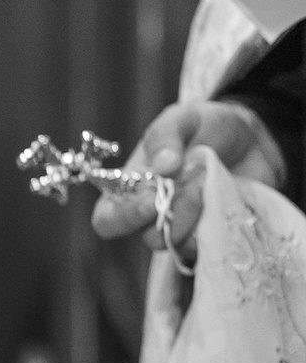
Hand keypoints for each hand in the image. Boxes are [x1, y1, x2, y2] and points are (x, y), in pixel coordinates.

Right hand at [91, 100, 283, 255]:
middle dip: (176, 211)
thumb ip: (165, 136)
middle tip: (197, 180)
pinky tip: (228, 195)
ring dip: (200, 214)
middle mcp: (152, 216)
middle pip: (149, 236)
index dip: (126, 217)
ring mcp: (183, 229)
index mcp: (130, 191)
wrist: (252, 137)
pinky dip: (220, 221)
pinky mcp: (213, 235)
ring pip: (182, 242)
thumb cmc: (206, 127)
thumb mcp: (182, 119)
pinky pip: (211, 244)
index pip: (109, 221)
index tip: (152, 199)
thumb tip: (162, 166)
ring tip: (213, 180)